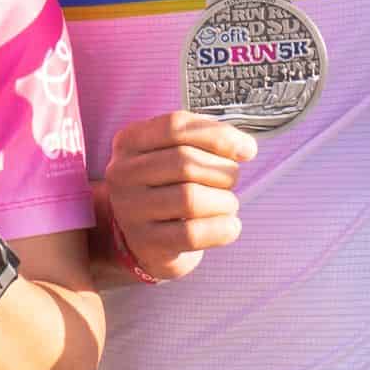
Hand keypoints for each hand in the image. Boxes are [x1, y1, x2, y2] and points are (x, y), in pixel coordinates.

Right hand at [96, 109, 255, 281]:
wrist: (144, 238)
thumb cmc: (168, 188)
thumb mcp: (173, 155)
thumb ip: (204, 141)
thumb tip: (244, 147)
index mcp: (129, 142)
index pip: (175, 127)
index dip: (218, 135)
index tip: (247, 150)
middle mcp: (122, 174)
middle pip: (184, 162)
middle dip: (222, 172)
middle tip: (231, 181)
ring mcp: (130, 210)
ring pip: (190, 199)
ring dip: (224, 201)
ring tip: (227, 204)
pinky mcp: (146, 242)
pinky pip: (192, 234)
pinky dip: (222, 229)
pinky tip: (229, 225)